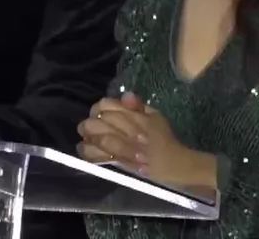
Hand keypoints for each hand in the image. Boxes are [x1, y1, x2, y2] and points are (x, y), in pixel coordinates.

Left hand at [77, 92, 216, 188]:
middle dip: (90, 122)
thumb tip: (125, 95)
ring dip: (89, 136)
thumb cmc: (164, 138)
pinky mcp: (122, 162)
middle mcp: (131, 130)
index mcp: (137, 116)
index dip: (99, 108)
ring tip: (86, 137)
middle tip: (87, 126)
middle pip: (100, 121)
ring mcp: (126, 147)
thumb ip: (137, 105)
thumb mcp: (155, 116)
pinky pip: (100, 156)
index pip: (108, 105)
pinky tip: (85, 148)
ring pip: (100, 138)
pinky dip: (89, 152)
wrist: (174, 163)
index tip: (97, 113)